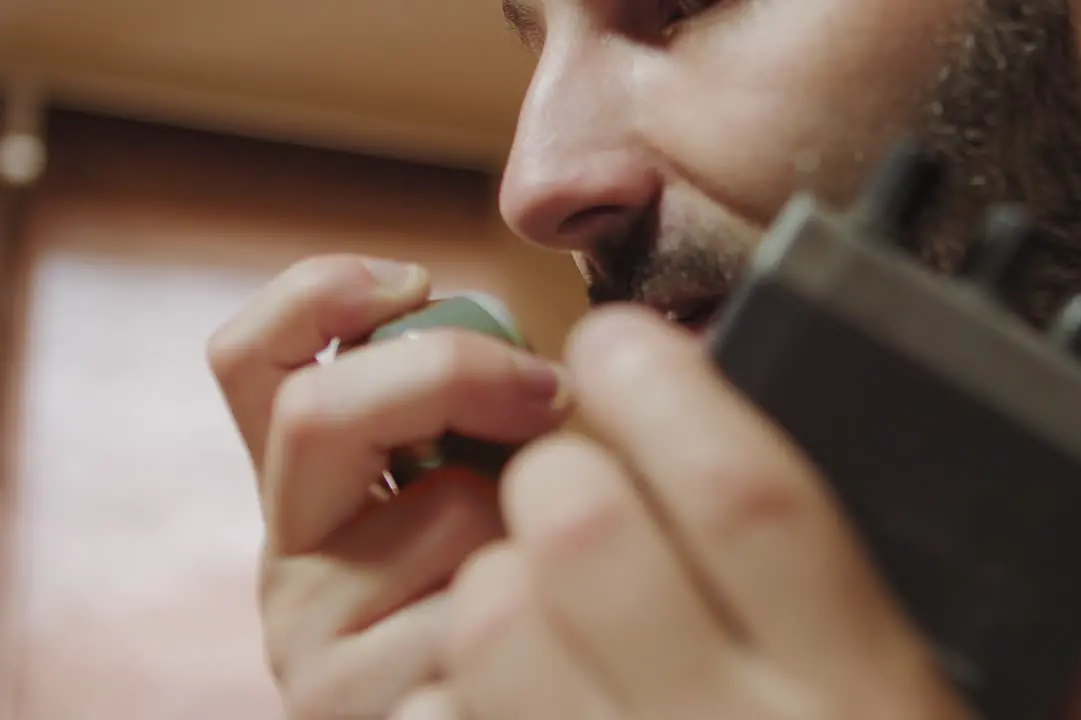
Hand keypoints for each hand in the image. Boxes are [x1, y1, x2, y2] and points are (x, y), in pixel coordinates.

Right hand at [207, 255, 570, 718]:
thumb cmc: (533, 599)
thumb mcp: (502, 489)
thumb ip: (492, 422)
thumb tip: (565, 353)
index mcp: (313, 493)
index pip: (250, 363)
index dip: (318, 293)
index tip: (418, 276)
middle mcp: (290, 564)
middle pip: (316, 410)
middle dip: (454, 371)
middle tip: (554, 393)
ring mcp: (311, 648)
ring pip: (445, 515)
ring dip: (533, 522)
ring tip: (561, 574)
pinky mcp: (360, 712)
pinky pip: (489, 617)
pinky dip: (551, 620)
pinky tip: (554, 651)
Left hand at [440, 306, 1080, 719]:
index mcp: (869, 700)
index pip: (749, 497)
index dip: (669, 392)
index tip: (624, 337)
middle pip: (591, 539)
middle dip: (560, 463)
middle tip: (578, 455)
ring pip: (497, 624)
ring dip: (500, 568)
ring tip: (540, 566)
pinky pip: (466, 719)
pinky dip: (470, 669)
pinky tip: (520, 665)